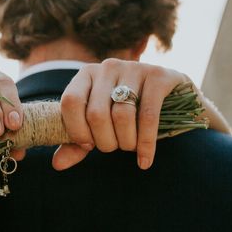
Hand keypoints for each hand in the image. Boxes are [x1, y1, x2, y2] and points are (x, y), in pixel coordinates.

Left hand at [54, 59, 190, 170]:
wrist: (174, 101)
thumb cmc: (127, 115)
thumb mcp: (99, 128)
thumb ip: (78, 144)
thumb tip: (57, 164)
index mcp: (86, 74)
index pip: (70, 101)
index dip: (77, 129)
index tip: (88, 145)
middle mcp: (108, 67)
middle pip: (96, 113)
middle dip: (105, 141)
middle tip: (114, 148)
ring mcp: (134, 68)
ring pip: (122, 116)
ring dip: (126, 143)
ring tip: (130, 149)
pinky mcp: (159, 76)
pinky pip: (148, 116)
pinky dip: (145, 144)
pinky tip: (144, 160)